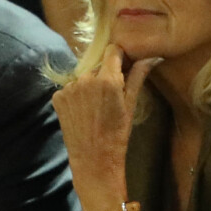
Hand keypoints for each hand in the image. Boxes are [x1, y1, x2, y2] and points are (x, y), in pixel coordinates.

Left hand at [52, 44, 160, 210]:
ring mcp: (69, 88)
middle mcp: (85, 79)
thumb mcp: (131, 104)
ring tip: (96, 106)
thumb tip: (152, 56)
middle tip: (111, 94)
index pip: (113, 50)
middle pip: (98, 64)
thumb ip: (138, 75)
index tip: (123, 67)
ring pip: (84, 76)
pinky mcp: (57, 97)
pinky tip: (83, 111)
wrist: (93, 161)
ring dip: (90, 85)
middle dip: (105, 74)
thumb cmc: (118, 133)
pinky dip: (77, 95)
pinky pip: (71, 87)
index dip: (119, 57)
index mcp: (107, 79)